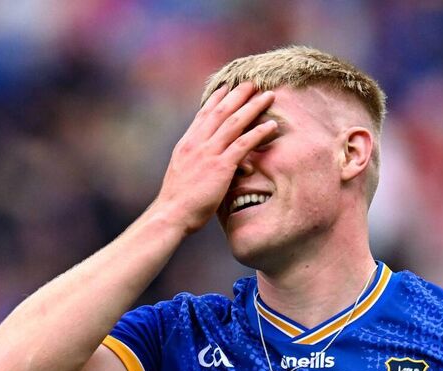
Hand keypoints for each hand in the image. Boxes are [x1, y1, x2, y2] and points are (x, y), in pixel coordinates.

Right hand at [153, 82, 277, 235]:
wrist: (171, 213)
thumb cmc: (177, 200)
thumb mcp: (181, 173)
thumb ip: (193, 161)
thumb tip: (204, 160)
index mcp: (187, 144)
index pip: (203, 115)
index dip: (216, 99)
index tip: (227, 87)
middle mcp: (197, 143)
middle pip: (221, 112)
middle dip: (238, 95)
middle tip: (252, 83)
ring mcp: (209, 153)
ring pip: (234, 123)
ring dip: (253, 107)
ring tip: (268, 96)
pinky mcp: (220, 166)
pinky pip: (243, 145)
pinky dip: (258, 133)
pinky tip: (271, 125)